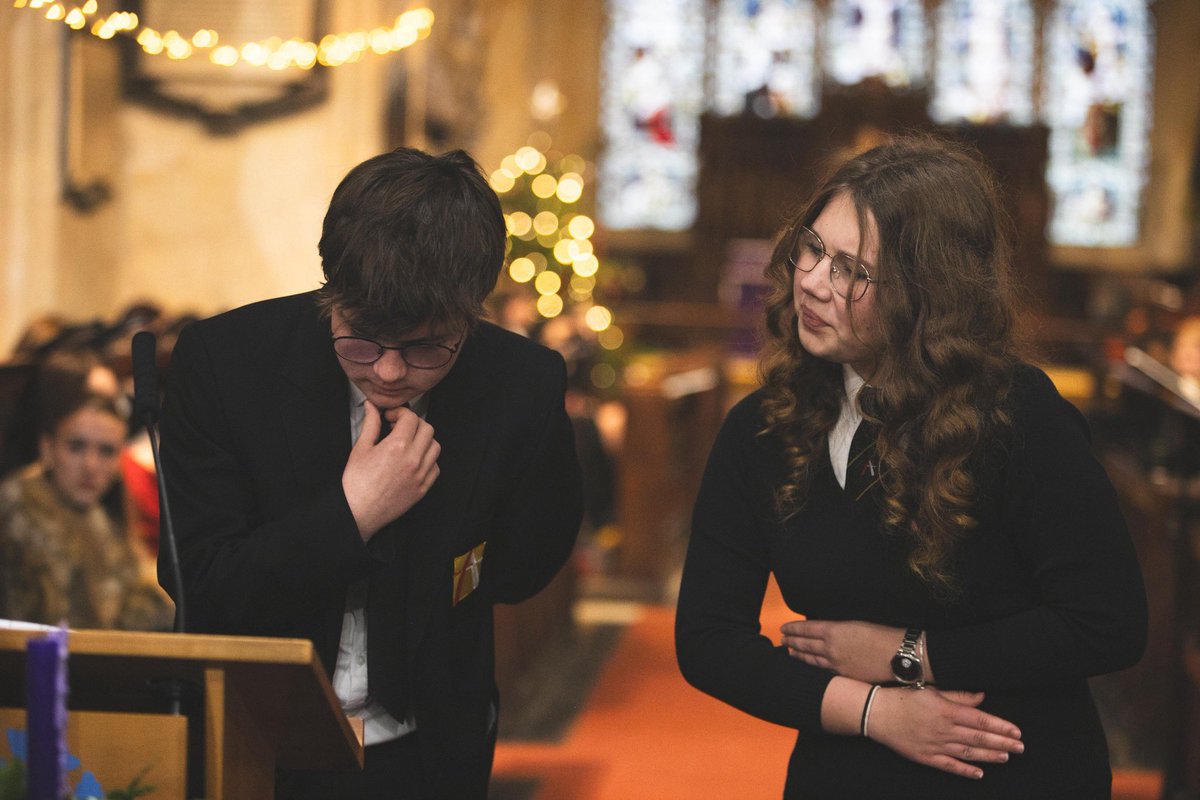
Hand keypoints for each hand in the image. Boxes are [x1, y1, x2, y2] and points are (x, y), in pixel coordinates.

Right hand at [342, 401, 440, 540]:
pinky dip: (428, 460)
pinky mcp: (422, 489)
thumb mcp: (360, 448)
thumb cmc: (356, 482)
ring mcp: (420, 475)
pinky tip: (413, 460)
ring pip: (435, 447)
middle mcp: (413, 459)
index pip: (411, 418)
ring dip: (423, 440)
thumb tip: (371, 406)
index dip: (400, 413)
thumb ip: (370, 424)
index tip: (391, 417)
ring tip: (408, 443)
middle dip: (414, 424)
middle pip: (427, 429)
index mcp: (397, 446)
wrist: (358, 512)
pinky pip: (435, 468)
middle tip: (399, 428)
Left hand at [781, 619, 907, 683]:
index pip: (807, 628)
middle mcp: (831, 648)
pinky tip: (806, 666)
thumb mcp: (857, 624)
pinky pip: (822, 671)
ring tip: (789, 651)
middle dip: (791, 641)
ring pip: (811, 659)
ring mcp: (836, 664)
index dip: (793, 628)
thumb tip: (827, 630)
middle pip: (805, 644)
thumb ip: (839, 628)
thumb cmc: (884, 635)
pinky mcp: (844, 676)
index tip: (784, 627)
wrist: (900, 655)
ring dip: (798, 654)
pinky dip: (811, 667)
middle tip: (781, 639)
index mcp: (834, 630)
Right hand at [867, 687, 1022, 779]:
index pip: (980, 720)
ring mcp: (935, 745)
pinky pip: (950, 766)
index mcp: (946, 710)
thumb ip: (958, 695)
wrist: (877, 713)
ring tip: (1006, 757)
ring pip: (968, 753)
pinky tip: (980, 773)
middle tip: (1020, 747)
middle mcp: (943, 730)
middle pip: (978, 739)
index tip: (1016, 732)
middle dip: (1002, 743)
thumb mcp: (932, 690)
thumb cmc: (904, 697)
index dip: (1000, 727)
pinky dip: (966, 770)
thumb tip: (981, 697)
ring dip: (990, 756)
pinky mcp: (925, 757)